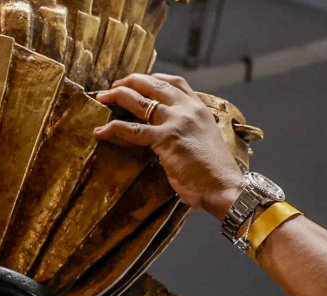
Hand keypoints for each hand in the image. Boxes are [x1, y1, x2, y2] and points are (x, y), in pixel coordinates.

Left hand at [94, 73, 245, 219]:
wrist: (224, 186)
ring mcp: (176, 122)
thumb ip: (188, 130)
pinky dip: (114, 128)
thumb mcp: (204, 139)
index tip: (137, 81)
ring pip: (140, 101)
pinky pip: (133, 130)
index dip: (152, 78)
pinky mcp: (165, 139)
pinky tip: (102, 131)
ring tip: (102, 97)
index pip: (174, 82)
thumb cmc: (215, 171)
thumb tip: (169, 133)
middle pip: (153, 85)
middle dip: (130, 82)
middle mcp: (188, 109)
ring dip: (117, 96)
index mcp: (199, 108)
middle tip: (113, 87)